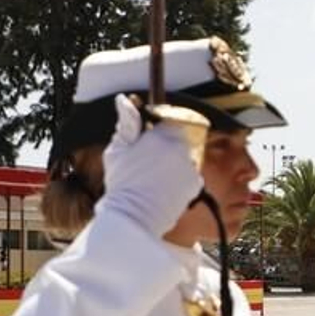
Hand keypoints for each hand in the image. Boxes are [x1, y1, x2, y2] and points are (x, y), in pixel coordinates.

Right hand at [98, 95, 207, 237]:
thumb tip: (124, 100)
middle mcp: (183, 148)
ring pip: (184, 158)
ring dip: (173, 163)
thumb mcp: (118, 149)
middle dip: (165, 147)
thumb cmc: (123, 182)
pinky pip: (190, 176)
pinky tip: (162, 188)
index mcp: (164, 134)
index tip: (147, 141)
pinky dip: (180, 180)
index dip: (157, 130)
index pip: (168, 121)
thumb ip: (127, 123)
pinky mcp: (196, 184)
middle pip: (178, 140)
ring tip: (153, 178)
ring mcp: (192, 166)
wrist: (134, 215)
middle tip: (147, 163)